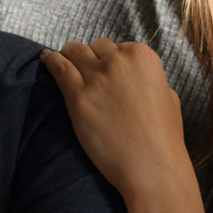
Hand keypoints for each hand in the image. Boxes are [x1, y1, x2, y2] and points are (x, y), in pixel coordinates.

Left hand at [39, 39, 189, 201]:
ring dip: (69, 54)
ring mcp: (97, 78)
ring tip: (62, 58)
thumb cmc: (163, 138)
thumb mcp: (168, 96)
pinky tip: (44, 58)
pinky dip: (50, 60)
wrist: (151, 166)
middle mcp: (119, 61)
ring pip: (74, 51)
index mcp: (143, 57)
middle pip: (96, 47)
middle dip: (91, 57)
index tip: (107, 70)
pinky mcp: (78, 97)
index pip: (119, 47)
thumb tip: (137, 78)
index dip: (112, 59)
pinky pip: (58, 67)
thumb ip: (150, 79)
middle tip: (86, 69)